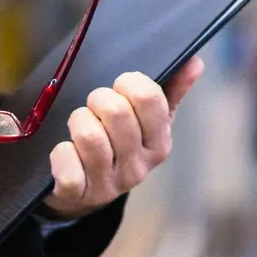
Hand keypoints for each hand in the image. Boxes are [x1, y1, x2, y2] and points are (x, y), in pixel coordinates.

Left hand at [41, 59, 203, 219]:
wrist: (85, 194)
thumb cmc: (118, 146)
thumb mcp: (148, 123)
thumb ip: (172, 91)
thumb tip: (194, 61)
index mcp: (159, 145)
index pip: (150, 98)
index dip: (129, 82)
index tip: (120, 86)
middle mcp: (138, 167)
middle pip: (116, 111)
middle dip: (99, 98)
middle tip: (96, 106)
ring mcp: (108, 183)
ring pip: (89, 135)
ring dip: (78, 121)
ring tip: (80, 126)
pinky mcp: (78, 193)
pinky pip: (67, 164)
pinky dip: (62, 152)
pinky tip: (67, 152)